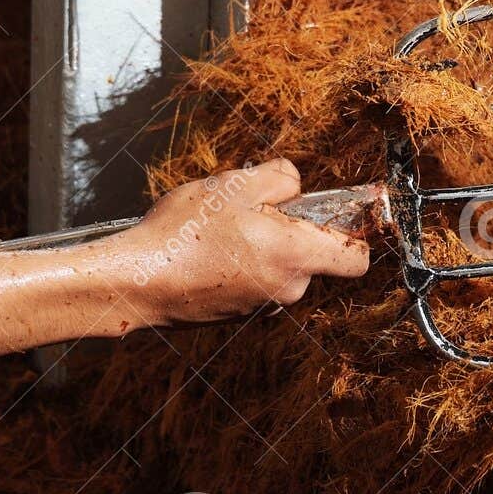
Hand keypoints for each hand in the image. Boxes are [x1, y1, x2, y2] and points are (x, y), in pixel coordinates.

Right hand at [113, 159, 369, 328]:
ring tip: (219, 229)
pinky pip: (254, 281)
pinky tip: (206, 250)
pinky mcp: (236, 315)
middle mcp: (287, 288)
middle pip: (312, 255)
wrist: (135, 282)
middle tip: (250, 210)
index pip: (357, 259)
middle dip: (291, 230)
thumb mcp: (236, 184)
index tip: (339, 215)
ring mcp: (261, 306)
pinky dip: (241, 264)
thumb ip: (281, 177)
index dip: (356, 235)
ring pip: (280, 266)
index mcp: (297, 256)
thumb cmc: (186, 231)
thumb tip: (296, 186)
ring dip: (262, 245)